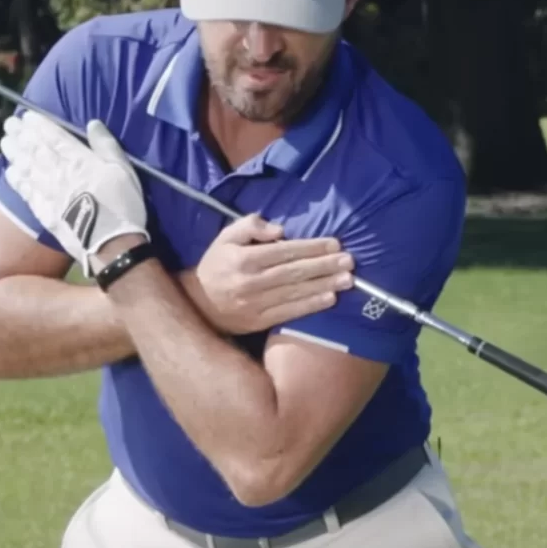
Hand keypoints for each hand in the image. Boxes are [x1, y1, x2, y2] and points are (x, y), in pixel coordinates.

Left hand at [0, 113, 147, 273]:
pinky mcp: (44, 213)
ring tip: (4, 142)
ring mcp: (49, 194)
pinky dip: (16, 180)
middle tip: (9, 125)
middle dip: (21, 135)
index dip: (39, 125)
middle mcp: (59, 173)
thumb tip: (93, 124)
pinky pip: (26, 192)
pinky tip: (9, 172)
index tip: (26, 116)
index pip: (54, 137)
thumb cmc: (122, 206)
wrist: (111, 246)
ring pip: (27, 168)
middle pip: (36, 150)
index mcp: (80, 160)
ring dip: (14, 153)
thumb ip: (106, 146)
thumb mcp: (123, 170)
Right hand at [185, 215, 355, 335]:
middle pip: (294, 272)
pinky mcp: (259, 321)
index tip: (334, 244)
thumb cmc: (216, 265)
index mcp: (243, 259)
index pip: (284, 252)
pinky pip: (289, 313)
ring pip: (295, 293)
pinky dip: (310, 306)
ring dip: (324, 286)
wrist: (197, 304)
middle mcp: (251, 282)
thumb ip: (250, 226)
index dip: (311, 248)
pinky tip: (329, 299)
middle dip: (324, 266)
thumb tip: (279, 230)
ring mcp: (256, 304)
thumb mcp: (225, 238)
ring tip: (347, 280)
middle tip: (349, 261)